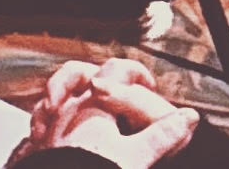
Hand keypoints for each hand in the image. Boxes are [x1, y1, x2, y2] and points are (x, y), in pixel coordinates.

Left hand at [10, 60, 198, 166]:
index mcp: (94, 104)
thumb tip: (189, 117)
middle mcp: (68, 107)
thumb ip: (163, 135)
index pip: (116, 70)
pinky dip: (53, 121)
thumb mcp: (138, 157)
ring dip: (72, 98)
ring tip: (89, 112)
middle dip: (99, 80)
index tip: (150, 85)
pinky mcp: (39, 144)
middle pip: (79, 74)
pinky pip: (41, 121)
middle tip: (113, 92)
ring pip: (57, 96)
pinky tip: (60, 133)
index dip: (136, 73)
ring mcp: (49, 123)